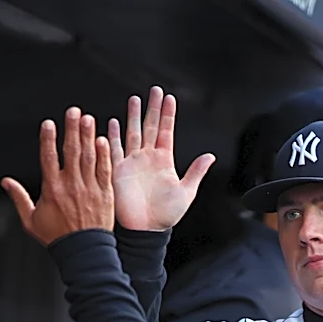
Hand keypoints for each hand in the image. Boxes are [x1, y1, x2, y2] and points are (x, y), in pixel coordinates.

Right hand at [1, 107, 113, 245]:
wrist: (83, 252)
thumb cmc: (58, 238)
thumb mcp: (31, 220)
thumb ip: (19, 198)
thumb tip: (6, 182)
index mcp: (52, 189)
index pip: (48, 157)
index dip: (48, 138)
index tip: (49, 124)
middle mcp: (71, 185)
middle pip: (71, 151)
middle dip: (72, 128)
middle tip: (74, 111)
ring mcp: (89, 188)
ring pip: (88, 156)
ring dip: (87, 135)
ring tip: (87, 119)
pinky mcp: (104, 193)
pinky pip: (104, 169)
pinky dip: (104, 154)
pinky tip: (102, 140)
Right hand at [108, 85, 214, 230]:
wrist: (145, 231)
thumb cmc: (165, 216)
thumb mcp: (186, 192)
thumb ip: (196, 172)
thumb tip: (210, 156)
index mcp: (164, 161)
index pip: (166, 131)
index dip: (168, 114)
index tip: (169, 98)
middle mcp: (147, 159)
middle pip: (150, 127)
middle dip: (151, 108)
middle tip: (154, 90)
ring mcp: (132, 164)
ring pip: (132, 134)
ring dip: (132, 117)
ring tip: (134, 100)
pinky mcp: (118, 171)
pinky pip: (114, 150)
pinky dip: (112, 137)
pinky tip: (112, 123)